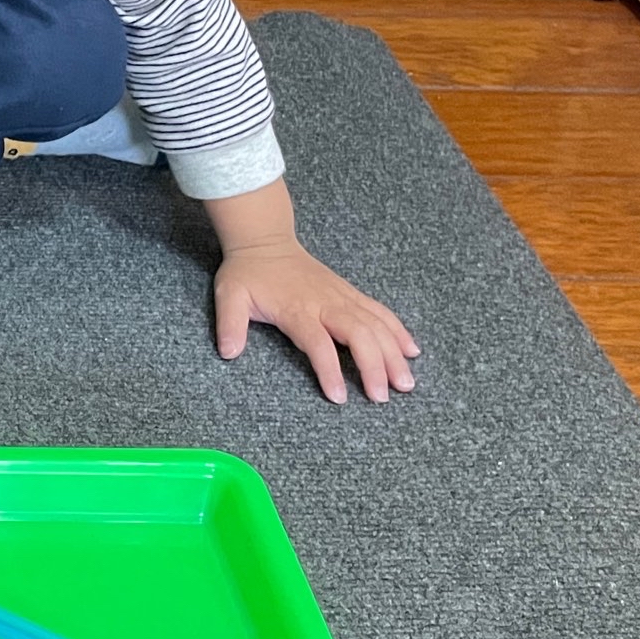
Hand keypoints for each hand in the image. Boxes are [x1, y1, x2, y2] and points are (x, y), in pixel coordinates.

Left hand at [215, 238, 419, 403]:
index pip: (318, 343)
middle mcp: (325, 303)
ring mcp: (342, 296)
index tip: (340, 397)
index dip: (330, 370)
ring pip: (376, 324)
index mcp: (297, 309)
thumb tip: (228, 353)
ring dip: (394, 353)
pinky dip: (397, 330)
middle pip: (359, 334)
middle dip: (374, 366)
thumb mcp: (229, 296)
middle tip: (381, 397)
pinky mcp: (349, 293)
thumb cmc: (247, 273)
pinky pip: (379, 311)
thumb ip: (229, 324)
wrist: (264, 241)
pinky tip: (411, 350)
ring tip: (406, 383)